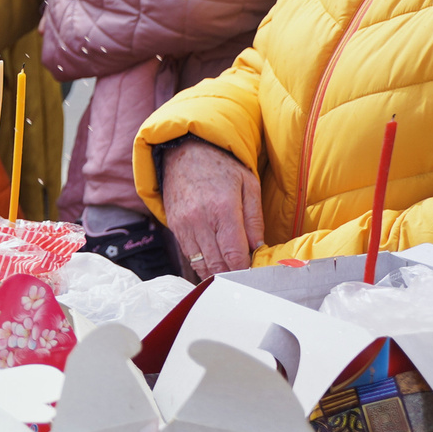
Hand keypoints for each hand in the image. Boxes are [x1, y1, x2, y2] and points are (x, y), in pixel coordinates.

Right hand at [159, 138, 263, 278]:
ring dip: (216, 274)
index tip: (255, 277)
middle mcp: (200, 220)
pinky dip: (202, 263)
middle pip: (216, 264)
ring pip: (200, 264)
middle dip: (232, 276)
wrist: (185, 150)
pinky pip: (188, 254)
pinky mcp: (174, 225)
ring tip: (231, 276)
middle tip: (246, 281)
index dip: (245, 271)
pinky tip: (214, 264)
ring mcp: (184, 224)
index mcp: (223, 209)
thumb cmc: (222, 166)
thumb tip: (258, 249)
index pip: (234, 255)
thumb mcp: (249, 185)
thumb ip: (255, 220)